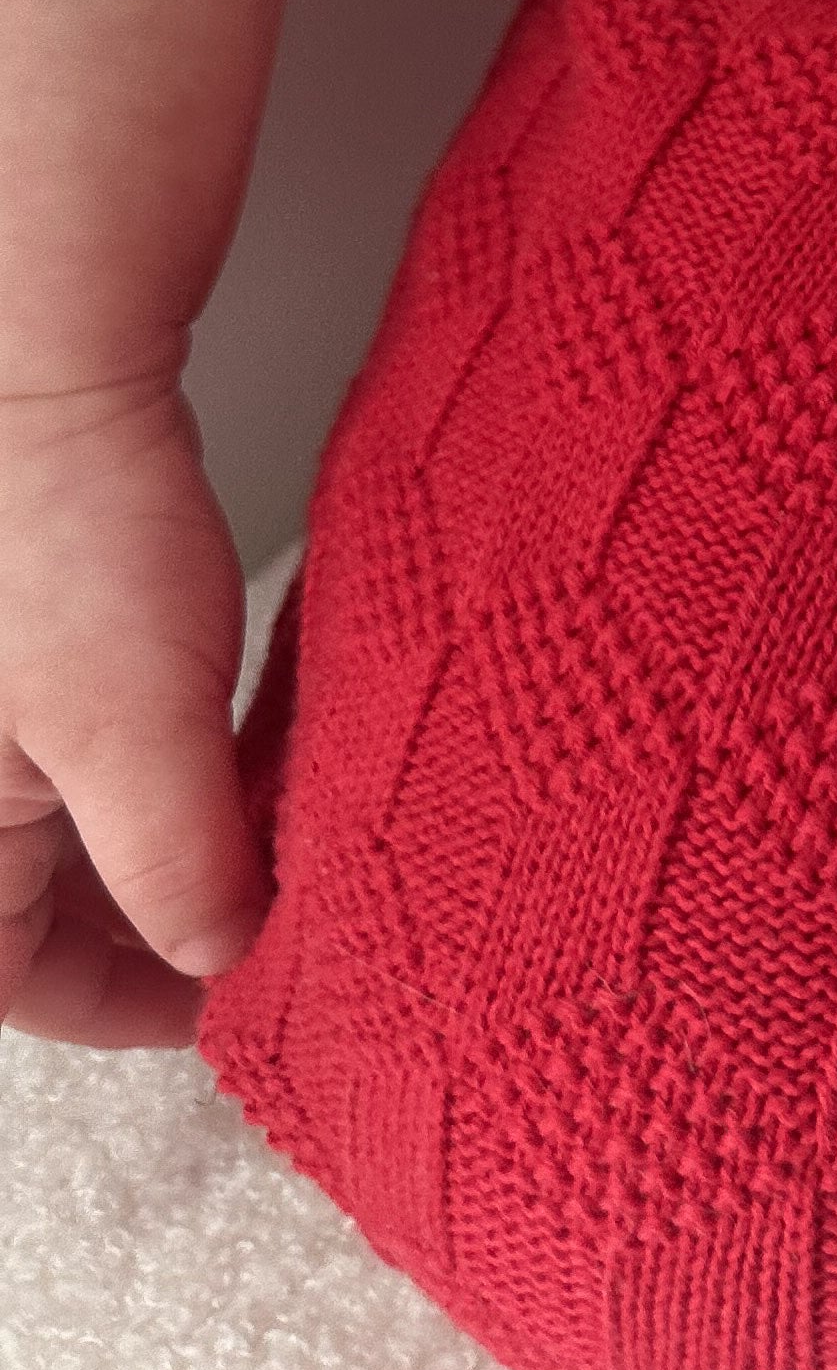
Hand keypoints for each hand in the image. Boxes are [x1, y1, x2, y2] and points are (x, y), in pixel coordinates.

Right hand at [1, 381, 260, 1048]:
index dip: (137, 1005)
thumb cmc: (61, 537)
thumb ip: (184, 871)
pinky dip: (160, 761)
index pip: (23, 984)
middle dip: (166, 916)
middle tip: (279, 908)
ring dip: (173, 837)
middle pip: (47, 906)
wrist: (41, 365)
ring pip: (73, 826)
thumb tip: (229, 956)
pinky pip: (84, 744)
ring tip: (274, 825)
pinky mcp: (22, 641)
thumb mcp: (141, 740)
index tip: (240, 1000)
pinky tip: (240, 743)